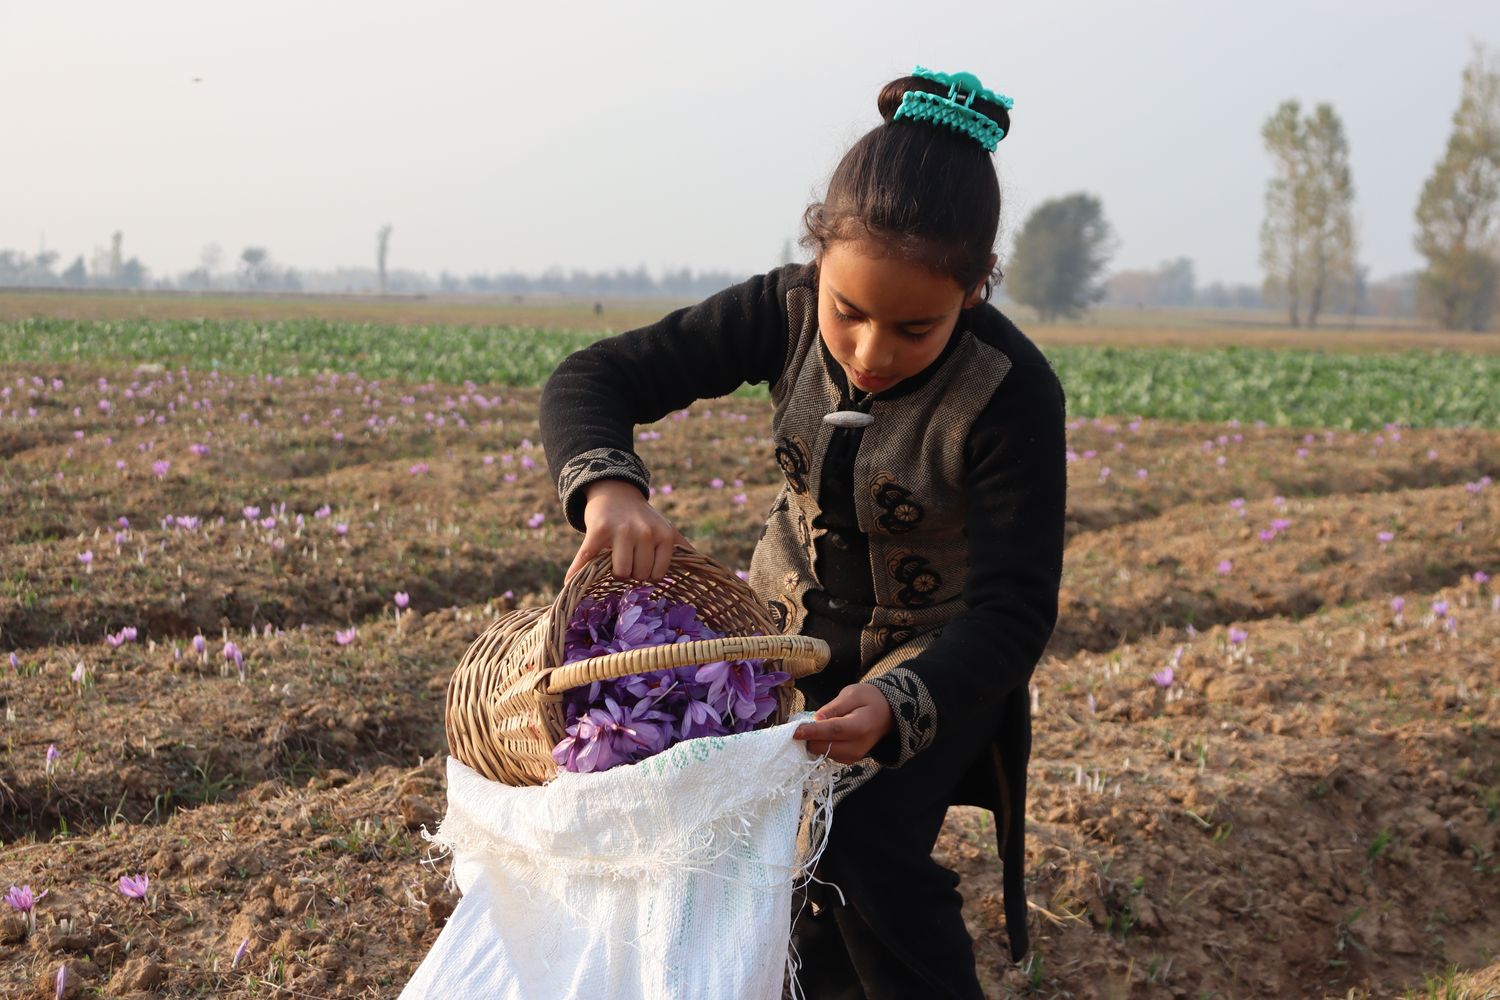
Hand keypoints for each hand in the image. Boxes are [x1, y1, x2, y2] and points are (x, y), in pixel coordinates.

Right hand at [566, 479, 692, 581]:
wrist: (615, 491)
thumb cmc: (642, 518)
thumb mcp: (665, 528)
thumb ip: (682, 547)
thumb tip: (707, 567)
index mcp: (664, 535)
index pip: (657, 576)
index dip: (647, 574)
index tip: (642, 563)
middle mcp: (645, 532)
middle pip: (638, 575)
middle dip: (631, 572)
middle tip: (627, 558)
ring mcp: (621, 531)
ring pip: (619, 573)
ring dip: (613, 572)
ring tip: (614, 558)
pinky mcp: (597, 531)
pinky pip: (587, 559)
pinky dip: (577, 573)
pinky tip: (569, 584)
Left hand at [793, 683, 893, 764]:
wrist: (887, 714)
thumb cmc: (869, 699)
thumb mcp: (852, 694)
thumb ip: (833, 707)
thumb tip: (815, 719)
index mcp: (860, 727)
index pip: (832, 731)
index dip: (811, 731)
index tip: (794, 731)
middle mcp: (857, 747)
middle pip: (823, 747)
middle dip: (808, 738)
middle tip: (801, 724)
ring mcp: (853, 757)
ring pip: (822, 753)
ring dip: (813, 742)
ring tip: (816, 726)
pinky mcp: (848, 760)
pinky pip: (826, 755)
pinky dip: (820, 745)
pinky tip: (823, 734)